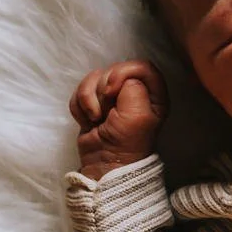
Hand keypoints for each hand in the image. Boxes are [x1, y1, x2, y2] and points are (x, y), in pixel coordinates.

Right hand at [70, 60, 167, 179]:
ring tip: (95, 119)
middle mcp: (134, 91)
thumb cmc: (127, 143)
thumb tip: (116, 80)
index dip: (122, 73)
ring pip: (93, 78)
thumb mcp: (138, 115)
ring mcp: (112, 97)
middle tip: (105, 112)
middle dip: (102, 90)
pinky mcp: (93, 104)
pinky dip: (79, 107)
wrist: (103, 165)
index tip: (112, 91)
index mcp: (152, 93)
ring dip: (88, 100)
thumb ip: (133, 88)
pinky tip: (87, 122)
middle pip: (113, 69)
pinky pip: (80, 92)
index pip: (140, 66)